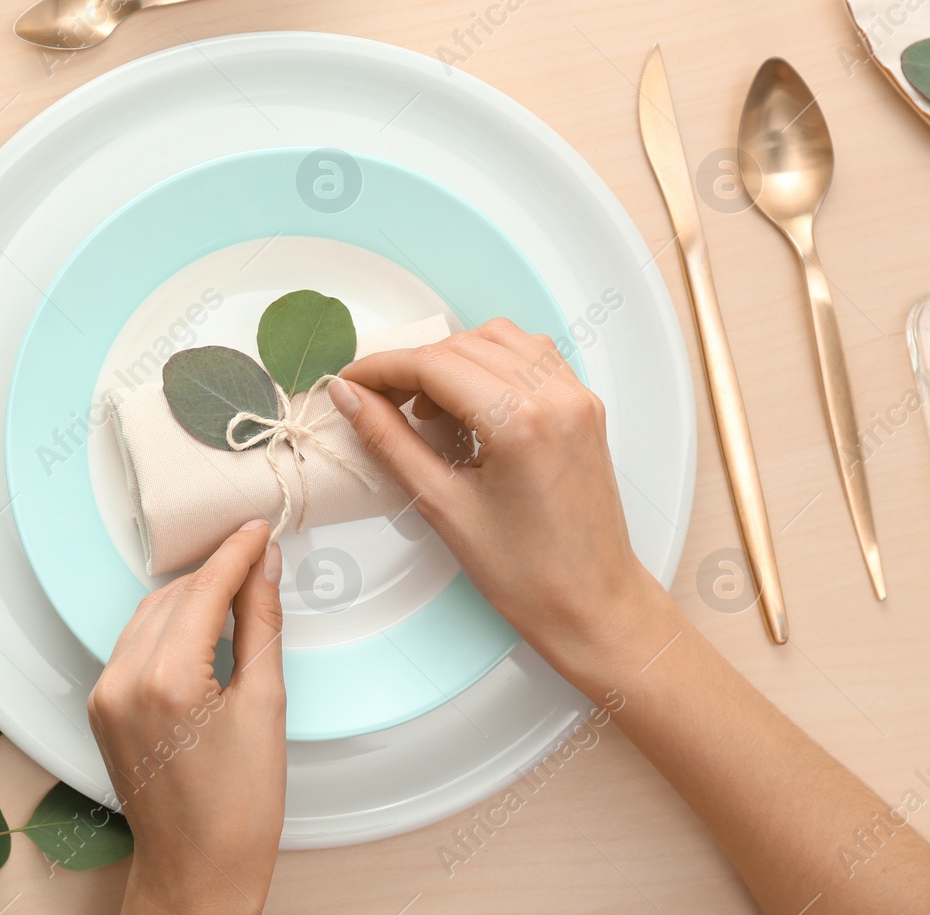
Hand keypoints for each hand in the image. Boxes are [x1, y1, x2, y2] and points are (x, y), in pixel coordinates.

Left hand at [87, 520, 284, 914]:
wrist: (197, 870)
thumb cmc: (239, 808)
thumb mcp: (266, 706)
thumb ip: (261, 624)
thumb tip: (264, 568)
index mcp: (165, 681)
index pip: (203, 590)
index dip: (236, 553)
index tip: (259, 529)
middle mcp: (123, 682)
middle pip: (174, 597)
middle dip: (216, 571)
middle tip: (258, 555)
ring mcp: (105, 695)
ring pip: (149, 615)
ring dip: (191, 595)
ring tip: (237, 585)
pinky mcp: (101, 707)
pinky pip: (134, 644)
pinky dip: (168, 625)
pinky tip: (202, 625)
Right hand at [329, 318, 660, 675]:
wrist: (593, 603)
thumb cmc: (526, 574)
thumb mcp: (443, 506)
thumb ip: (390, 441)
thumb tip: (349, 397)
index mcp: (521, 422)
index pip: (434, 366)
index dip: (382, 368)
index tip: (350, 382)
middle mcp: (556, 396)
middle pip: (463, 345)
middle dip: (412, 365)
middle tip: (377, 401)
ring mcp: (576, 397)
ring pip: (498, 339)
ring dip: (452, 359)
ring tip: (425, 407)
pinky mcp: (584, 406)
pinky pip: (530, 355)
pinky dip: (490, 363)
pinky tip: (468, 402)